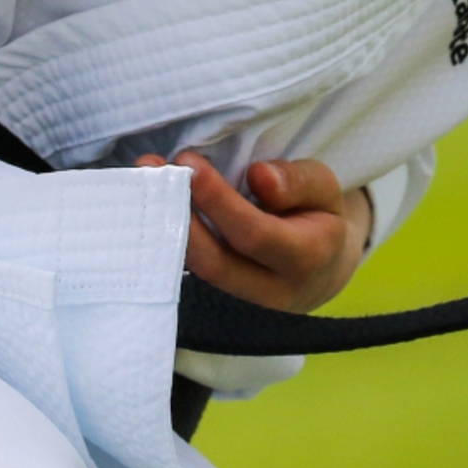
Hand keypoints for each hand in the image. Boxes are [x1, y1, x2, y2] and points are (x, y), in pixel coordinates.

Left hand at [138, 152, 371, 312]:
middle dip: (179, 215)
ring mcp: (242, 305)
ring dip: (164, 227)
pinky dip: (165, 239)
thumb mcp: (326, 190)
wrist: (322, 272)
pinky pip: (190, 273)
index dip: (218, 201)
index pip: (254, 234)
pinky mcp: (219, 302)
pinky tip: (148, 205)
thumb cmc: (320, 219)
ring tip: (141, 181)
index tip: (189, 162)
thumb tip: (260, 176)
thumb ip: (298, 181)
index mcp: (307, 259)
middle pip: (214, 261)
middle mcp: (273, 292)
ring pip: (196, 272)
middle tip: (152, 167)